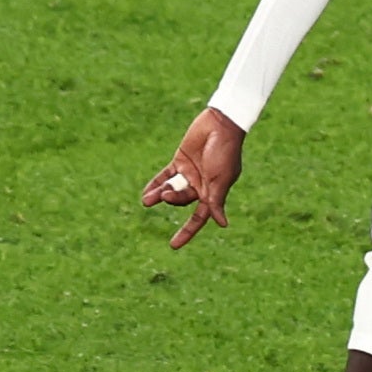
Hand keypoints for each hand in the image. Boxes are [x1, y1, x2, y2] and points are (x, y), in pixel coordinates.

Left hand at [143, 108, 247, 250]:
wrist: (220, 125)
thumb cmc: (225, 152)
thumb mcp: (220, 179)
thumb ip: (216, 201)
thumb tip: (222, 224)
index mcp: (214, 193)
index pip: (199, 218)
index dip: (186, 232)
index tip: (173, 246)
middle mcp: (201, 186)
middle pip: (182, 201)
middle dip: (172, 200)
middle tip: (166, 195)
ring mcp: (190, 174)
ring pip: (171, 189)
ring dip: (159, 196)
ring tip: (146, 201)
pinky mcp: (180, 161)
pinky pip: (165, 176)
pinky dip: (156, 184)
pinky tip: (146, 192)